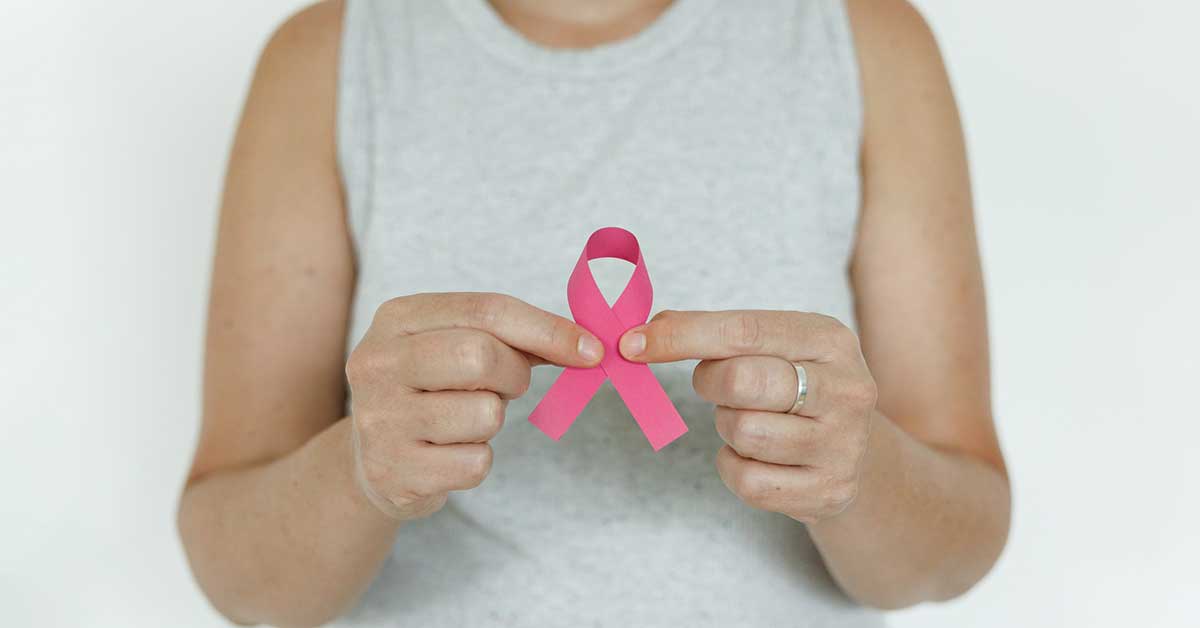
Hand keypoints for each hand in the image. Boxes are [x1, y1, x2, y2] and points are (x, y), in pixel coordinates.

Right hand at [345, 292, 604, 519]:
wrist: (376, 461)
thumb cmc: (433, 391)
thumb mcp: (457, 345)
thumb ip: (516, 337)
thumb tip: (585, 345)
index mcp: (396, 318)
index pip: (487, 310)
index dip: (547, 329)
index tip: (591, 349)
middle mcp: (376, 362)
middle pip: (481, 356)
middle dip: (513, 375)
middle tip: (505, 387)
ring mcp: (379, 418)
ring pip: (484, 414)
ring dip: (492, 421)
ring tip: (465, 419)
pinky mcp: (391, 470)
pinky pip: (475, 463)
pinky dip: (478, 460)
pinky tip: (450, 454)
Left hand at [619, 310, 877, 522]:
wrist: (858, 454)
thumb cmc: (798, 388)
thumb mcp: (777, 346)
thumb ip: (719, 334)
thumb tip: (643, 334)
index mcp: (830, 339)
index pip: (744, 330)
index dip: (681, 336)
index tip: (632, 343)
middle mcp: (846, 389)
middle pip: (742, 381)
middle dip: (711, 383)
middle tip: (716, 387)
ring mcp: (842, 445)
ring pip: (743, 433)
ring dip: (728, 427)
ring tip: (749, 420)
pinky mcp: (828, 492)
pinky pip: (747, 481)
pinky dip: (735, 467)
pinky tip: (755, 456)